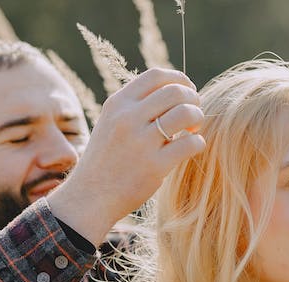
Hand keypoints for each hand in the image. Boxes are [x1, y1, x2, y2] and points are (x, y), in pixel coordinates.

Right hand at [46, 67, 204, 243]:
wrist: (89, 197)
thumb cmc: (105, 161)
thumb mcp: (110, 124)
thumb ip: (135, 108)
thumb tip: (172, 92)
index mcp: (117, 104)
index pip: (156, 76)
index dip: (179, 79)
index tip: (187, 91)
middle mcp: (128, 118)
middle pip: (175, 91)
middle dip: (192, 99)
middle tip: (194, 114)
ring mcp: (141, 142)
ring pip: (185, 113)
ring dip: (197, 117)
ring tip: (193, 129)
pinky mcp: (154, 166)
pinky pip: (190, 143)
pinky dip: (198, 142)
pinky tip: (192, 147)